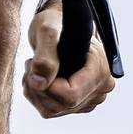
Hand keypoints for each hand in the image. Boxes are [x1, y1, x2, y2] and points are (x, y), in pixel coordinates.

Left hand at [22, 0, 114, 117]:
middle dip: (38, 88)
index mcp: (101, 71)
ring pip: (53, 110)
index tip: (35, 65)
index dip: (47, 86)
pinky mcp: (79, 103)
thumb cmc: (57, 23)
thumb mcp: (47, 31)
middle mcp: (101, 88)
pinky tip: (40, 77)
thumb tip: (40, 83)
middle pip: (61, 106)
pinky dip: (38, 96)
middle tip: (31, 64)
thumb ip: (45, 57)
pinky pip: (52, 110)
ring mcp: (91, 98)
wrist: (60, 26)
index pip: (70, 96)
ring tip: (34, 68)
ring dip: (35, 92)